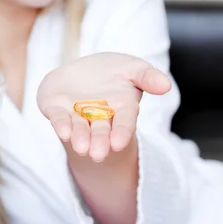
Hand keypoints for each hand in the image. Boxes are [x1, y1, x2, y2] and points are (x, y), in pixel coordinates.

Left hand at [37, 52, 170, 161]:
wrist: (80, 72)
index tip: (118, 144)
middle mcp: (99, 116)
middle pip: (101, 131)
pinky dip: (61, 125)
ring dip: (80, 138)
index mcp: (121, 108)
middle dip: (99, 141)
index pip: (124, 122)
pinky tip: (63, 133)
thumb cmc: (112, 72)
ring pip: (79, 128)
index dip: (122, 132)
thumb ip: (148, 76)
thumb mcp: (133, 68)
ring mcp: (77, 114)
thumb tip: (166, 85)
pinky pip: (59, 118)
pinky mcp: (56, 110)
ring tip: (81, 149)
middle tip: (98, 155)